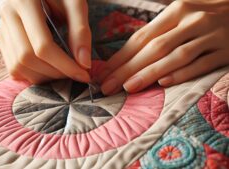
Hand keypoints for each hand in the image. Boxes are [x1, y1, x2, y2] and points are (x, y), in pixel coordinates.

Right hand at [0, 0, 90, 83]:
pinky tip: (50, 68)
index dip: (65, 65)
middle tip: (75, 73)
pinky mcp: (1, 37)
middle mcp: (7, 14)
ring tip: (63, 71)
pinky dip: (33, 74)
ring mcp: (1, 27)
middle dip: (54, 72)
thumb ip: (80, 31)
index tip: (84, 74)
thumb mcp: (75, 3)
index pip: (42, 45)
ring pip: (17, 66)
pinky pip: (13, 66)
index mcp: (24, 2)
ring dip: (44, 76)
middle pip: (27, 58)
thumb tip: (84, 64)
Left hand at [98, 0, 228, 94]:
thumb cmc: (206, 15)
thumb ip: (159, 31)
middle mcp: (192, 20)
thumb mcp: (182, 14)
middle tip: (107, 86)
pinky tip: (164, 83)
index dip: (121, 56)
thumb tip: (127, 54)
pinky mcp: (227, 51)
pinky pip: (202, 64)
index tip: (103, 72)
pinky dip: (183, 74)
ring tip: (128, 88)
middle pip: (154, 48)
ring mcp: (211, 35)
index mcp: (176, 10)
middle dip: (127, 68)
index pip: (142, 37)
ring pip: (175, 57)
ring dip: (149, 73)